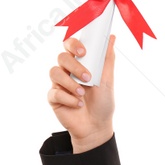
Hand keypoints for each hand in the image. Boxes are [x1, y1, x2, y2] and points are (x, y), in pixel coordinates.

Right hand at [46, 36, 115, 153]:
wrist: (96, 126)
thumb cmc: (102, 102)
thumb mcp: (108, 79)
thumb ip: (107, 58)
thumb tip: (111, 37)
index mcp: (80, 63)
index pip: (70, 45)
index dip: (74, 44)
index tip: (84, 52)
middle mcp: (67, 71)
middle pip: (62, 57)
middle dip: (75, 66)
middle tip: (87, 77)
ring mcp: (59, 84)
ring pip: (54, 72)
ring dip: (70, 83)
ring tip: (82, 93)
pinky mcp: (54, 98)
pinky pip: (54, 92)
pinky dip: (68, 98)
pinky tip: (77, 104)